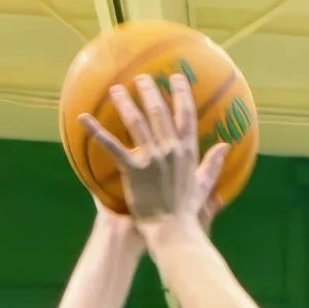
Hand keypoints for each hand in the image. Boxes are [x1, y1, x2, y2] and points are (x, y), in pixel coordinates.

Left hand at [81, 74, 229, 227]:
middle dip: (149, 91)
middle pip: (158, 111)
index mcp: (187, 151)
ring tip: (116, 89)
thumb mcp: (204, 185)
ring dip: (125, 102)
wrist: (172, 230)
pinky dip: (96, 131)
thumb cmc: (187, 211)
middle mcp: (170, 149)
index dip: (181, 93)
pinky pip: (112, 145)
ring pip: (136, 121)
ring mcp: (151, 157)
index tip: (175, 77)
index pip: (185, 115)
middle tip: (141, 78)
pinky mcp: (132, 169)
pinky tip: (83, 118)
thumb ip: (214, 163)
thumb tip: (225, 146)